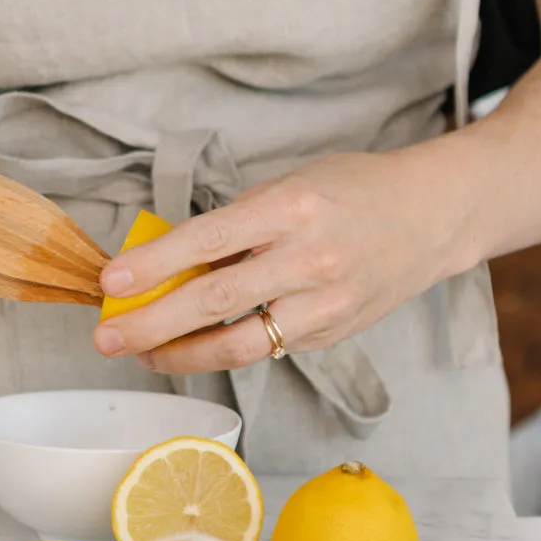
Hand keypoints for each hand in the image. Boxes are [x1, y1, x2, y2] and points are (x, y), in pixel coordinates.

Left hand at [93, 150, 469, 373]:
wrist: (434, 216)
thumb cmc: (351, 191)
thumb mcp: (289, 185)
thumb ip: (234, 225)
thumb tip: (167, 262)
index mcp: (292, 207)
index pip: (208, 239)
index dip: (154, 265)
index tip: (110, 283)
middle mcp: (310, 257)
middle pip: (214, 300)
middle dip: (151, 324)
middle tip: (106, 338)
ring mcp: (325, 302)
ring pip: (239, 343)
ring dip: (180, 354)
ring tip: (141, 354)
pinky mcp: (332, 333)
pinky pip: (266, 348)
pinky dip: (221, 351)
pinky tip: (190, 349)